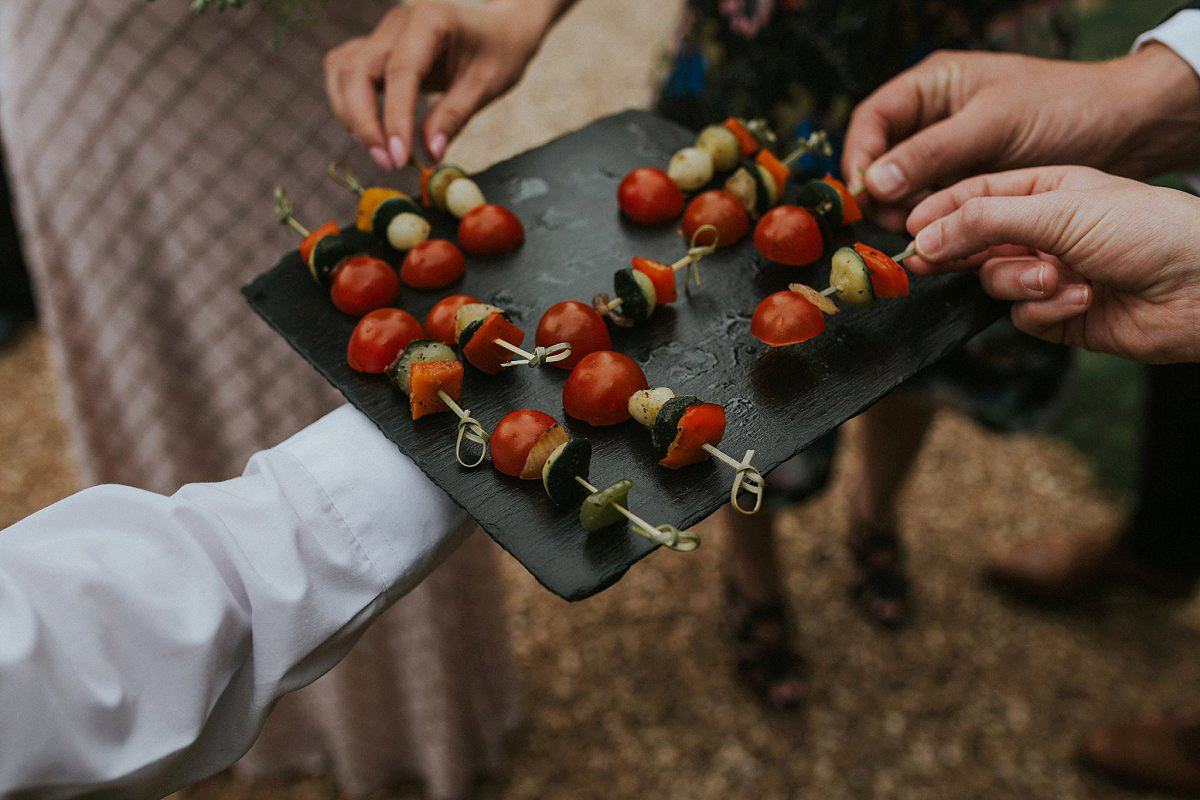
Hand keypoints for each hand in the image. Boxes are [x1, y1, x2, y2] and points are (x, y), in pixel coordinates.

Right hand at [324, 0, 565, 169]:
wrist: (499, 29)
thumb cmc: (499, 52)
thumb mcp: (486, 85)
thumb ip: (455, 117)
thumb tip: (429, 154)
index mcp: (430, 21)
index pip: (401, 72)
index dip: (395, 118)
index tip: (399, 158)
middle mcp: (398, 23)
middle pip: (357, 70)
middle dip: (364, 122)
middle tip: (388, 163)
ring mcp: (382, 34)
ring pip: (343, 70)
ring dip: (350, 114)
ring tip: (380, 151)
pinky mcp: (375, 48)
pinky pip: (345, 71)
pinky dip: (348, 103)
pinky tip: (369, 130)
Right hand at [842, 46, 1199, 230]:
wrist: (1126, 131)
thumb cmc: (1066, 107)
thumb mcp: (993, 125)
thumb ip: (930, 153)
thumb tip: (874, 182)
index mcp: (933, 85)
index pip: (872, 121)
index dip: (860, 159)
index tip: (862, 197)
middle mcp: (935, 118)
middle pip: (882, 159)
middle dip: (883, 194)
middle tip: (892, 222)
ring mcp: (951, 153)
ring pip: (905, 188)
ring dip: (907, 213)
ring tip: (921, 233)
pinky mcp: (969, 183)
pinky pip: (935, 206)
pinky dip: (934, 223)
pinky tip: (943, 236)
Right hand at [905, 166, 1199, 363]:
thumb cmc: (1147, 229)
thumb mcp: (1058, 209)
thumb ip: (983, 221)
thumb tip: (924, 238)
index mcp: (1046, 190)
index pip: (974, 196)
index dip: (939, 213)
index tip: (909, 233)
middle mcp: (1043, 231)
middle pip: (974, 242)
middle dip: (959, 253)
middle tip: (928, 264)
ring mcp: (1048, 274)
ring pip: (994, 282)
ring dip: (1020, 282)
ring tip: (1057, 279)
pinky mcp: (1057, 315)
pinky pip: (1021, 316)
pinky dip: (1047, 310)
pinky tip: (1083, 298)